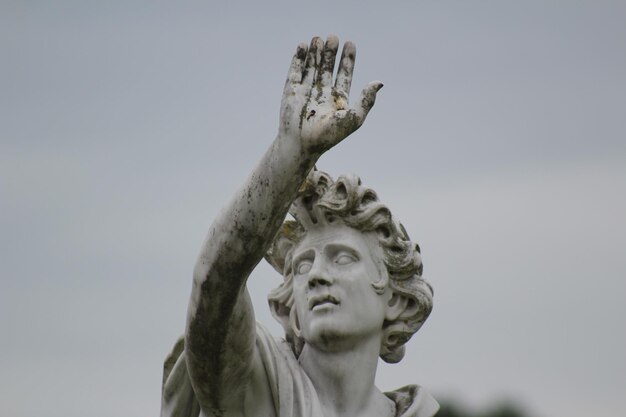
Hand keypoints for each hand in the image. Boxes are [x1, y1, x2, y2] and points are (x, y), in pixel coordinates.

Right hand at [279, 35, 382, 154]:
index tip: (350, 44)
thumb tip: (379, 82)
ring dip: (315, 53)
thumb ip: (366, 100)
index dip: (347, 60)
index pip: (344, 75)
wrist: (301, 144)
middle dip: (331, 53)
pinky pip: (295, 72)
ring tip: (318, 39)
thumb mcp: (353, 118)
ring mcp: (306, 92)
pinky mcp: (291, 92)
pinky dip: (298, 59)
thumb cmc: (328, 136)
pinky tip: (302, 46)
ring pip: (312, 67)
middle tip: (334, 37)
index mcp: (338, 101)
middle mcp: (322, 95)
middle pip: (327, 68)